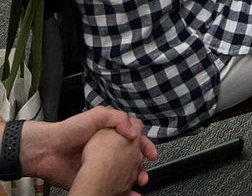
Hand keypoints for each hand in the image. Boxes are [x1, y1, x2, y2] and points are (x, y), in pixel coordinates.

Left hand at [21, 109, 155, 192]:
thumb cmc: (67, 131)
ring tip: (137, 185)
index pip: (132, 139)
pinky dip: (119, 194)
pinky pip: (108, 189)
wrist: (46, 152)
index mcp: (109, 134)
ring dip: (131, 182)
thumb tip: (133, 132)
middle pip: (129, 159)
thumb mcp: (95, 116)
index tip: (151, 154)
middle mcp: (106, 151)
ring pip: (121, 176)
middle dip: (140, 167)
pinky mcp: (90, 181)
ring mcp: (99, 167)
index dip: (144, 145)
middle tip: (143, 174)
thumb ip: (117, 119)